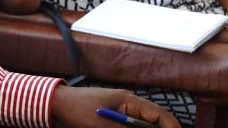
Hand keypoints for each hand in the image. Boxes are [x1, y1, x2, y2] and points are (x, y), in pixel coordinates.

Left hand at [49, 86, 179, 127]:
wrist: (56, 106)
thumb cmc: (78, 111)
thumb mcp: (104, 126)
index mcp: (130, 101)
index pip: (159, 115)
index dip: (172, 127)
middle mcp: (128, 106)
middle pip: (153, 122)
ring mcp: (120, 114)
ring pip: (141, 125)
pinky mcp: (111, 121)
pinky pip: (129, 127)